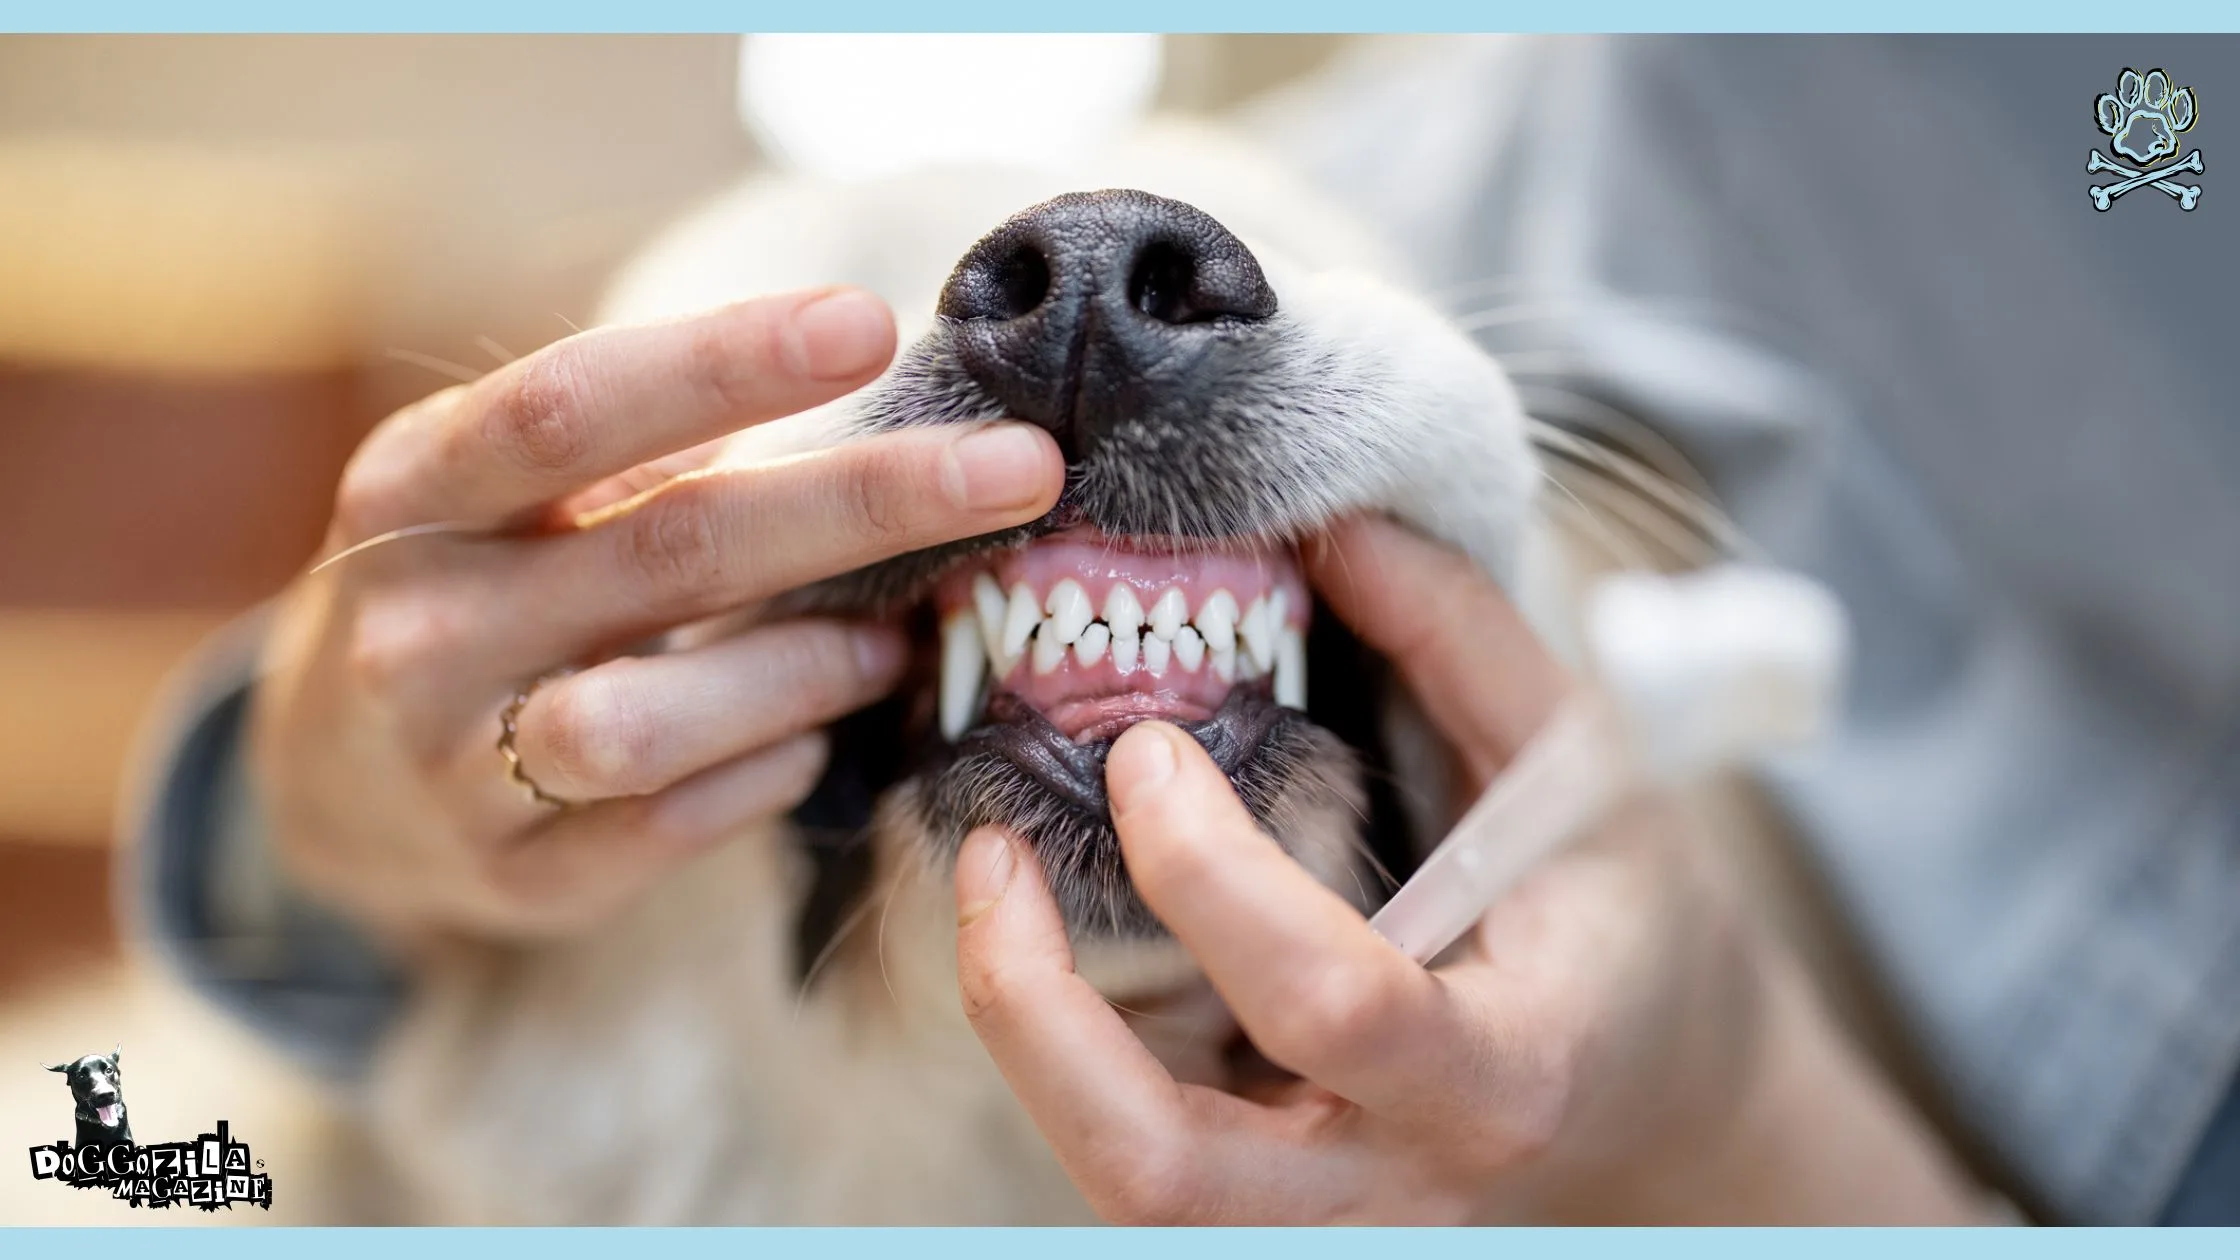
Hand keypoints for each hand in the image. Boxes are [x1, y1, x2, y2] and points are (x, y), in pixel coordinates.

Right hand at [251, 287, 1064, 947]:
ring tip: (896, 646)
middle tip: (1020, 470)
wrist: (331, 775)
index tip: (870, 323)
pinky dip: (765, 778)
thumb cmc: (481, 584)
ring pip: (653, 722)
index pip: (569, 408)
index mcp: (413, 490)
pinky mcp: (508, 877)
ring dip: (809, 672)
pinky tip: (815, 740)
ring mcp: (453, 766)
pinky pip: (663, 832)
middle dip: (862, 505)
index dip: (721, 362)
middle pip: (667, 554)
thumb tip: (856, 368)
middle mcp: (419, 626)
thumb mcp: (513, 492)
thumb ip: (646, 442)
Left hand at [952, 516, 1989, 1222]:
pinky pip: (1126, 1143)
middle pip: (1160, 1171)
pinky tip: (1049, 926)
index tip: (1146, 748)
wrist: (1648, 1078)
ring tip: (996, 877)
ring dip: (1025, 1034)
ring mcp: (1317, 1213)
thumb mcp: (1583, 761)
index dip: (1211, 875)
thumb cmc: (1619, 911)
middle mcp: (1393, 1181)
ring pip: (1120, 1181)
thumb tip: (1328, 523)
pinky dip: (1060, 1041)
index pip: (1333, 1005)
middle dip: (1037, 1012)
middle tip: (994, 852)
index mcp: (1502, 1069)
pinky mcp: (1260, 1200)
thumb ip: (1459, 638)